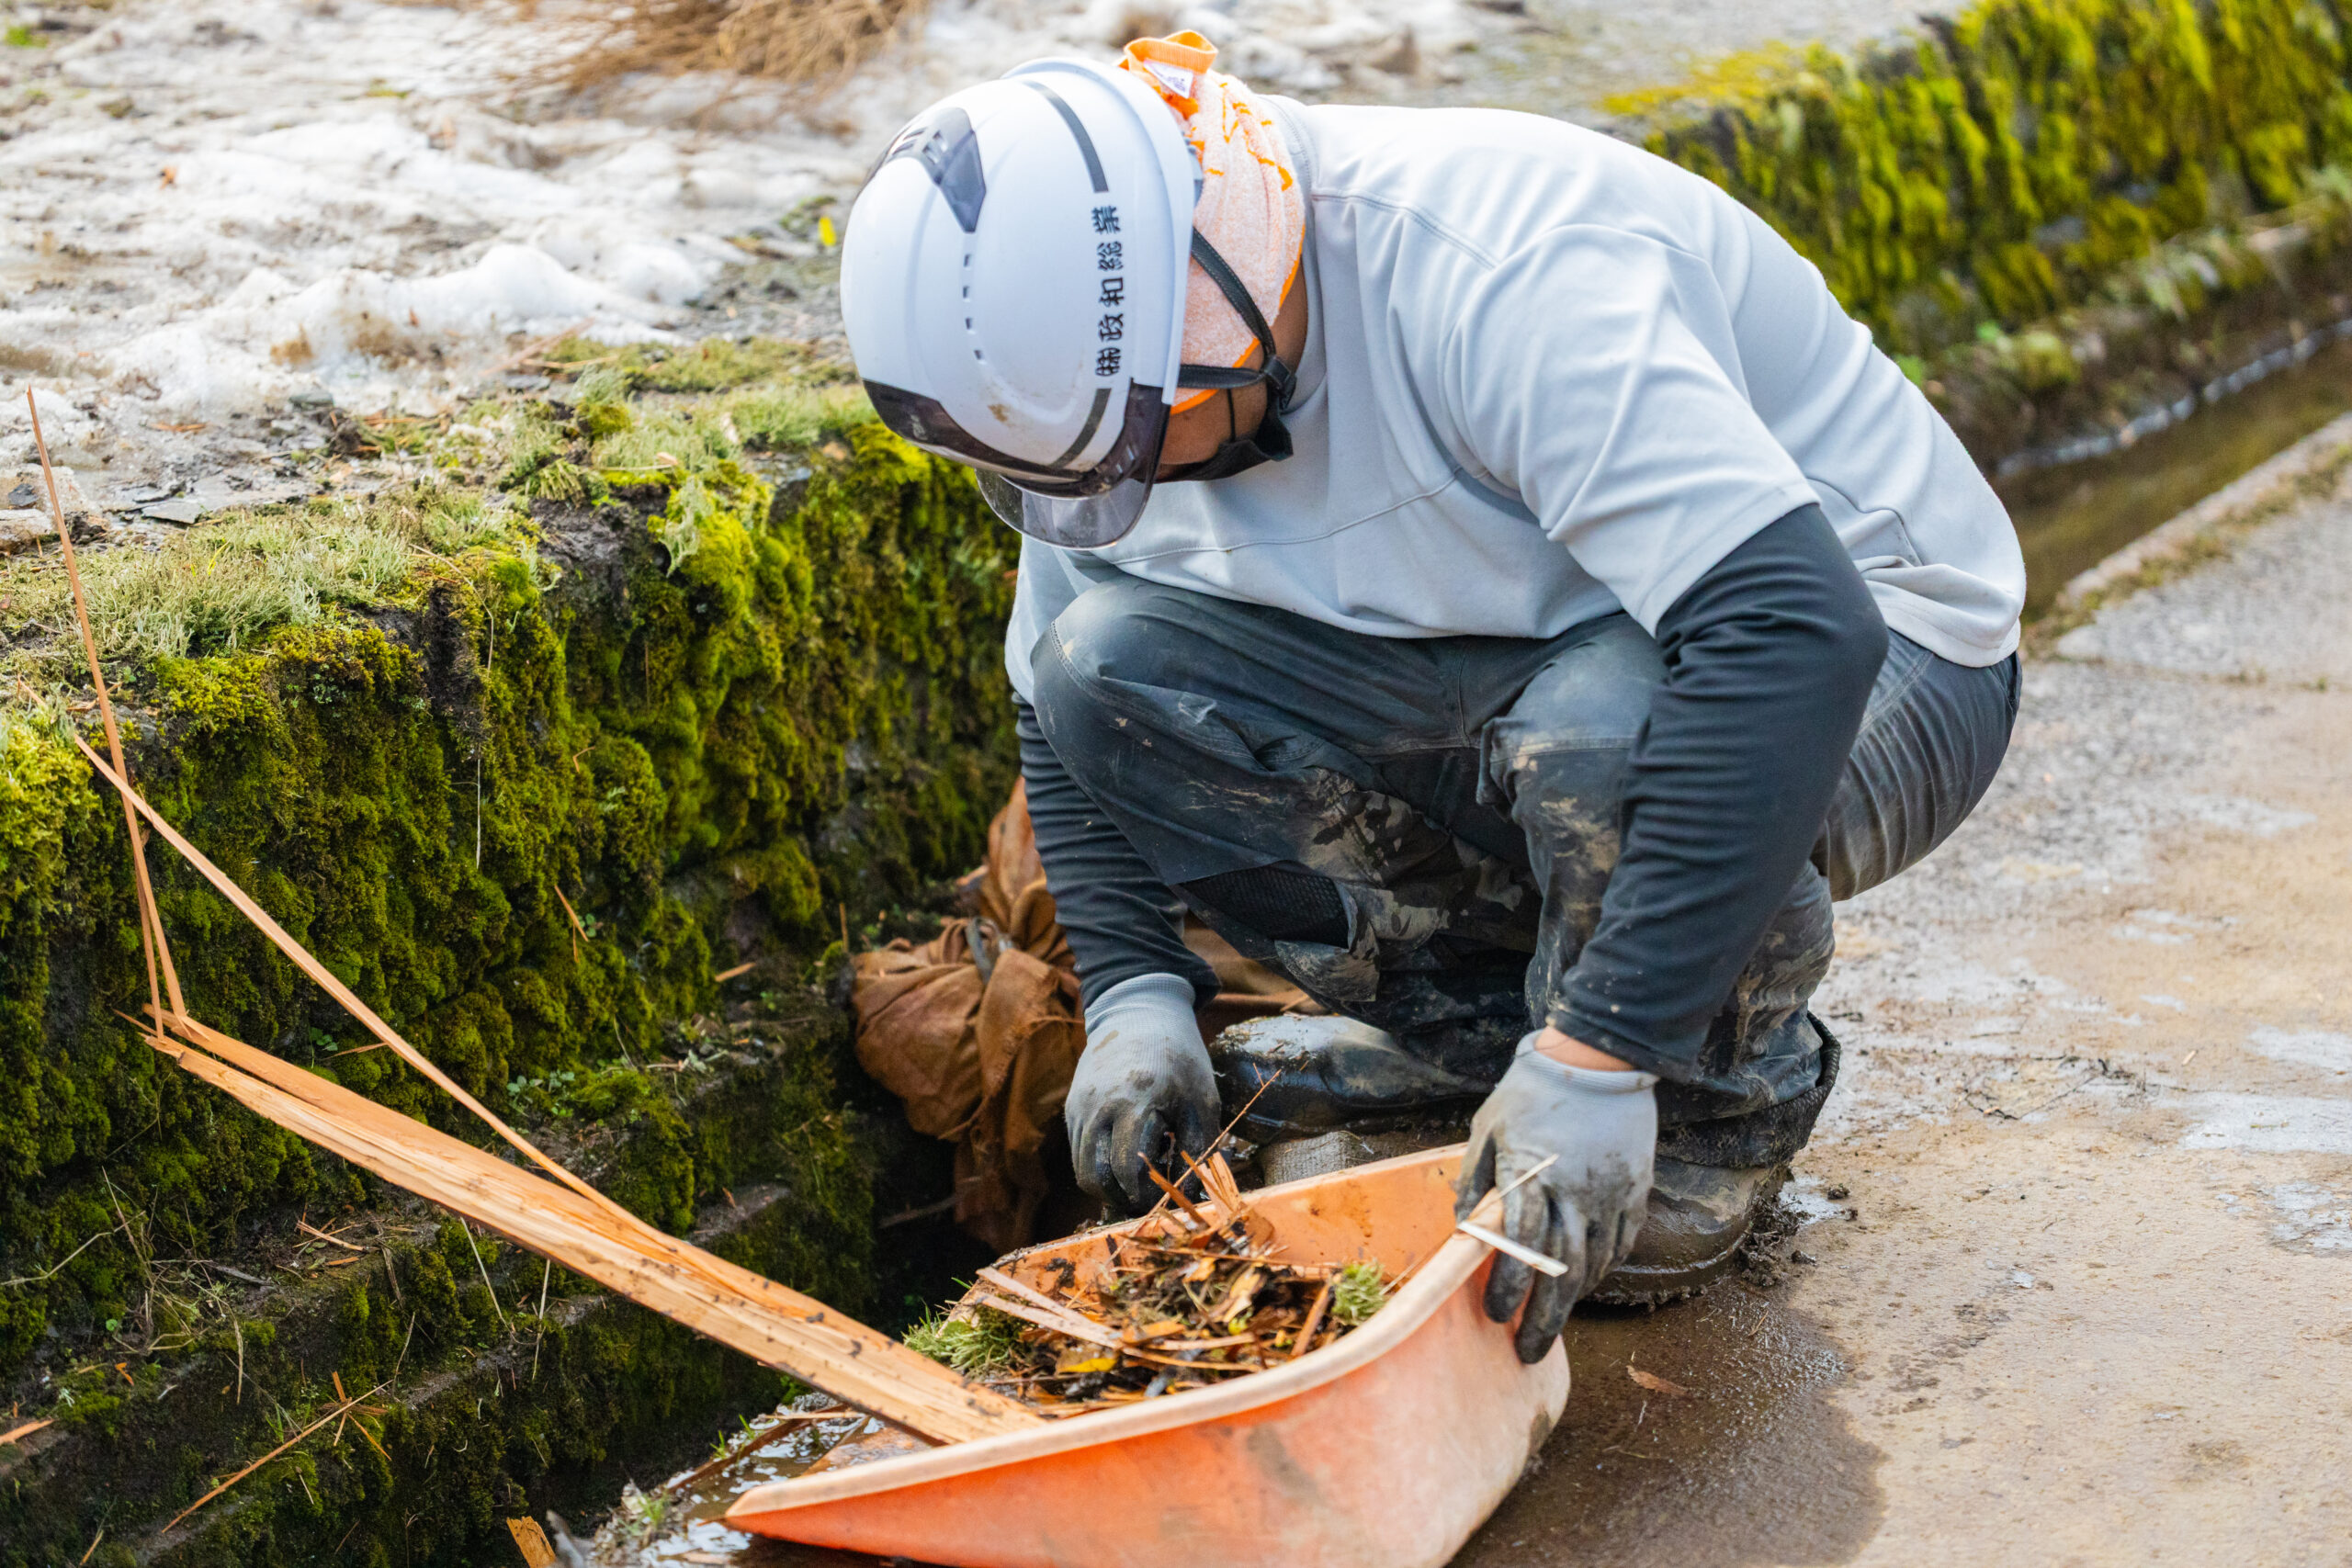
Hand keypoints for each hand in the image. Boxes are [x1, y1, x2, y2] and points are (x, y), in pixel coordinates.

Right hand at [1065, 974, 1217, 1213]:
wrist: (1139, 1014)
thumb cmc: (1180, 1058)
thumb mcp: (1202, 1100)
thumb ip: (1200, 1149)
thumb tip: (1195, 1195)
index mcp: (1137, 1101)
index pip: (1128, 1170)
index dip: (1145, 1195)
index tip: (1163, 1199)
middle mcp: (1099, 1106)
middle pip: (1096, 1177)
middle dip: (1121, 1199)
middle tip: (1146, 1201)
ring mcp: (1080, 1107)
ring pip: (1082, 1169)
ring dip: (1107, 1187)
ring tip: (1136, 1183)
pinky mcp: (1072, 1108)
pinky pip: (1079, 1151)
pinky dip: (1099, 1165)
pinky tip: (1124, 1157)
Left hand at [1454, 1031, 1657, 1362]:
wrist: (1597, 1060)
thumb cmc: (1530, 1092)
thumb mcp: (1487, 1129)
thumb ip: (1475, 1180)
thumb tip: (1464, 1229)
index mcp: (1533, 1175)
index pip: (1519, 1245)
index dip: (1507, 1286)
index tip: (1494, 1315)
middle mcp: (1576, 1191)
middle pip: (1561, 1270)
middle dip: (1543, 1318)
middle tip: (1527, 1352)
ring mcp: (1611, 1193)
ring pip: (1595, 1263)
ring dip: (1572, 1300)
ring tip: (1551, 1322)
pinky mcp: (1635, 1189)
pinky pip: (1622, 1243)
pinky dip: (1603, 1270)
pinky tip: (1586, 1284)